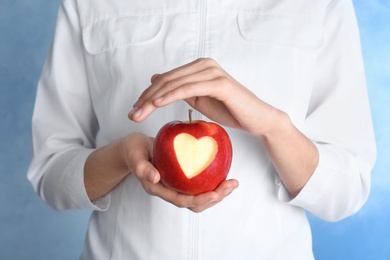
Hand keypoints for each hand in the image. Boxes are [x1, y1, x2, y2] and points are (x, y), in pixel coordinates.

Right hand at [127, 133, 238, 212]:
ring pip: (199, 196)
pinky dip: (213, 181)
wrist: (135, 148)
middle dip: (215, 198)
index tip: (216, 193)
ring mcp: (177, 186)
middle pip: (195, 203)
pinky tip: (223, 172)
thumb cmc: (134, 151)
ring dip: (218, 192)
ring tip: (232, 183)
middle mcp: (170, 191)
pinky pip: (199, 184)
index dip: (200, 200)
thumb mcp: (135, 156)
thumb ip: (142, 167)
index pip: (182, 201)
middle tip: (231, 185)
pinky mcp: (182, 178)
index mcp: (159, 189)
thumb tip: (155, 177)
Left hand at [129, 58, 278, 136]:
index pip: (167, 79)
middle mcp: (204, 65)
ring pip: (175, 84)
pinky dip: (171, 96)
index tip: (135, 109)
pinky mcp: (219, 83)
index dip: (148, 94)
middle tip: (132, 115)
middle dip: (146, 98)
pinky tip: (157, 104)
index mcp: (199, 67)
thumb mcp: (199, 99)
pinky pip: (189, 88)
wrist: (256, 119)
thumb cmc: (229, 109)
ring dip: (153, 99)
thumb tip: (156, 79)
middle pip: (167, 80)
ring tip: (139, 113)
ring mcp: (212, 72)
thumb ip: (180, 88)